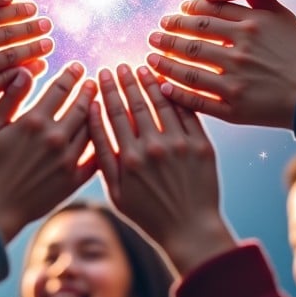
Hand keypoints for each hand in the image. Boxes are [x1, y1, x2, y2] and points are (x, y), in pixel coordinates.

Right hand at [0, 2, 52, 126]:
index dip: (17, 9)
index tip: (34, 5)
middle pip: (8, 34)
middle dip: (31, 27)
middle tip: (48, 23)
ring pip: (11, 58)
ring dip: (33, 49)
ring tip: (49, 44)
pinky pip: (4, 83)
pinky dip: (24, 74)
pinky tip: (37, 68)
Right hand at [0, 64, 98, 242]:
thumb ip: (9, 97)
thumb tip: (25, 71)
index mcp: (34, 121)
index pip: (60, 88)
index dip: (71, 75)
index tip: (78, 66)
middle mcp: (55, 137)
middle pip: (81, 105)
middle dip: (89, 90)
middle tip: (95, 80)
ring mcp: (68, 159)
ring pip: (91, 127)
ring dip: (97, 112)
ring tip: (99, 101)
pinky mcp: (75, 179)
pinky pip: (96, 156)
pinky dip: (103, 142)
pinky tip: (104, 132)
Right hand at [89, 65, 235, 275]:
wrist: (191, 230)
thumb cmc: (148, 213)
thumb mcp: (116, 190)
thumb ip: (103, 153)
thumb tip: (92, 116)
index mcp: (130, 159)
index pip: (115, 114)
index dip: (108, 91)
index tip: (102, 74)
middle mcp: (155, 147)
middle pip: (137, 104)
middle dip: (126, 81)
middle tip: (120, 66)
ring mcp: (181, 144)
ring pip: (162, 103)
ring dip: (150, 83)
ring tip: (142, 68)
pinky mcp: (202, 145)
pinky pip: (188, 113)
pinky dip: (177, 96)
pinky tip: (169, 84)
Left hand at [147, 0, 295, 128]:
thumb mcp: (283, 18)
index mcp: (251, 25)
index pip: (209, 12)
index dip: (188, 10)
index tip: (176, 10)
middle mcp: (241, 51)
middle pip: (193, 37)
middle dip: (170, 33)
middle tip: (155, 31)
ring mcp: (236, 81)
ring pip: (190, 68)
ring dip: (165, 61)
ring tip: (150, 56)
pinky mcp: (234, 109)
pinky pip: (198, 100)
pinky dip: (176, 93)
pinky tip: (161, 86)